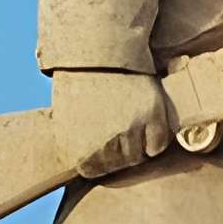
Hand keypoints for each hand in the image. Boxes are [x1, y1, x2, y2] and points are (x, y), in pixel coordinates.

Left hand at [51, 67, 174, 177]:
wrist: (98, 52)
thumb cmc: (79, 84)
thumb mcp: (64, 119)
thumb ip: (74, 146)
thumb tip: (84, 167)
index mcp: (79, 148)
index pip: (93, 172)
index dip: (97, 161)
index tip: (98, 149)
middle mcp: (105, 145)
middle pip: (119, 165)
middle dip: (118, 153)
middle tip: (115, 132)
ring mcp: (130, 132)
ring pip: (139, 156)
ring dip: (136, 146)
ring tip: (129, 125)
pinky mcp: (152, 117)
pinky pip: (157, 144)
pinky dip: (154, 139)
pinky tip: (145, 124)